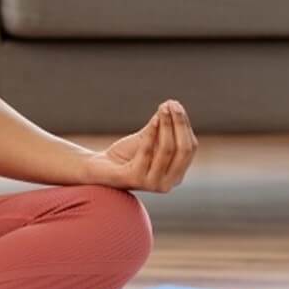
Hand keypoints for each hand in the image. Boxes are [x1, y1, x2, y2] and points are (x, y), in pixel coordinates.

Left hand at [82, 100, 196, 193]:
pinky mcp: (135, 180)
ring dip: (166, 125)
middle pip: (182, 150)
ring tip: (163, 108)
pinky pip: (147, 152)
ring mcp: (152, 184)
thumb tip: (173, 104)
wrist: (99, 169)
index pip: (189, 149)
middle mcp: (167, 183)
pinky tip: (154, 119)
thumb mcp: (148, 139)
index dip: (184, 126)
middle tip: (173, 105)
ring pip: (166, 150)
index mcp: (176, 175)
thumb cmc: (126, 154)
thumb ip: (162, 126)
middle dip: (179, 124)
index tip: (176, 105)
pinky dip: (151, 133)